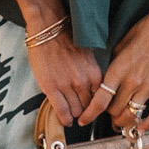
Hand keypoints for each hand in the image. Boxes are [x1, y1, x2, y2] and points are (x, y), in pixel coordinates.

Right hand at [19, 0, 102, 126]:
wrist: (48, 28)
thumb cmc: (66, 38)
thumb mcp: (87, 56)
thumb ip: (90, 73)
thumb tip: (90, 89)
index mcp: (94, 73)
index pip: (99, 98)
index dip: (95, 104)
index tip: (92, 107)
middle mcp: (83, 81)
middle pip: (87, 107)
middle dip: (84, 110)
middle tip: (80, 111)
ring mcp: (67, 86)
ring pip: (75, 110)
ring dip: (74, 114)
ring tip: (71, 114)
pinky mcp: (51, 88)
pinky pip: (61, 111)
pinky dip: (64, 119)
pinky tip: (65, 121)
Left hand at [78, 0, 148, 128]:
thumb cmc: (142, 33)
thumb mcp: (119, 46)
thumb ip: (112, 66)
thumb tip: (106, 80)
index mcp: (118, 70)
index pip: (101, 99)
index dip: (90, 113)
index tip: (84, 120)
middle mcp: (132, 81)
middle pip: (115, 110)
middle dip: (108, 115)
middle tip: (107, 113)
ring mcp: (148, 87)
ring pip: (132, 114)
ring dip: (124, 120)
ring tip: (120, 121)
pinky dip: (147, 124)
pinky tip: (141, 127)